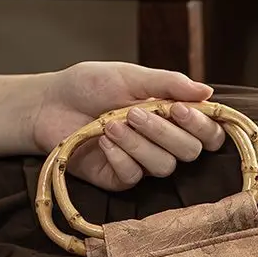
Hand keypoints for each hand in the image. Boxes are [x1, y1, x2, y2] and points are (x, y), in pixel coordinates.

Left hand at [31, 62, 225, 190]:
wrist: (49, 103)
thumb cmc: (89, 86)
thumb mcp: (131, 76)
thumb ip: (169, 84)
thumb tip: (208, 92)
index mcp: (173, 117)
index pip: (208, 134)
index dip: (202, 126)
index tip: (180, 110)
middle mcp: (164, 143)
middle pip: (189, 153)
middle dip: (165, 133)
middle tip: (135, 112)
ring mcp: (142, 164)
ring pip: (163, 166)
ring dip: (138, 143)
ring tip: (111, 123)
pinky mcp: (120, 179)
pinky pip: (133, 176)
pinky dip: (119, 156)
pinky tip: (103, 140)